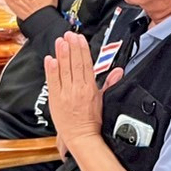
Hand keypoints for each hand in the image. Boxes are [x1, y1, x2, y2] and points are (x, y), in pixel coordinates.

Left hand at [45, 30, 118, 149]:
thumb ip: (110, 82)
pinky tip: (50, 59)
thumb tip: (119, 71)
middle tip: (69, 34)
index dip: (82, 49)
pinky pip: (52, 81)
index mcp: (90, 88)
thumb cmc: (92, 120)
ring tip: (60, 41)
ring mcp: (65, 93)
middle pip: (75, 63)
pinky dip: (51, 70)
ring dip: (61, 54)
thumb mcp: (103, 99)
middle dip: (72, 47)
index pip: (86, 64)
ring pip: (64, 69)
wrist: (82, 136)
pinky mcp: (55, 99)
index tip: (80, 38)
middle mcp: (77, 89)